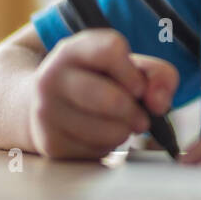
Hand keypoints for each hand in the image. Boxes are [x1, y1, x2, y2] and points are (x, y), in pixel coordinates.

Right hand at [27, 28, 177, 159]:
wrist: (41, 104)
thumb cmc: (96, 82)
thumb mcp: (125, 66)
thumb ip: (157, 75)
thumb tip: (159, 104)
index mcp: (74, 49)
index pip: (111, 49)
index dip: (134, 73)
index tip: (138, 88)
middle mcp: (52, 76)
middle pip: (111, 99)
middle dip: (135, 112)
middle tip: (140, 117)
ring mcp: (46, 111)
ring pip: (106, 130)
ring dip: (124, 132)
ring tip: (119, 124)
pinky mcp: (50, 142)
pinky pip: (95, 150)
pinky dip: (107, 146)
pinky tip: (99, 135)